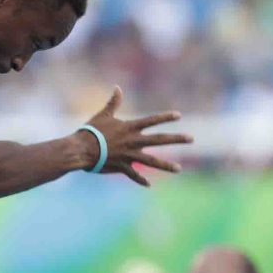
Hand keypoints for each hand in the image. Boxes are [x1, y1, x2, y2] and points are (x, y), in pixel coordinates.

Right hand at [75, 86, 189, 186]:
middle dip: (176, 139)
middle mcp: (133, 141)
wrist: (81, 149)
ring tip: (179, 169)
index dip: (165, 117)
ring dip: (166, 165)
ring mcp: (129, 155)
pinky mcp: (121, 166)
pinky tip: (148, 185)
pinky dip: (140, 180)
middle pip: (159, 139)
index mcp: (130, 128)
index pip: (151, 121)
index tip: (178, 116)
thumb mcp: (104, 114)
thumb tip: (117, 87)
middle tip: (191, 138)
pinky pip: (133, 174)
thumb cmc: (91, 130)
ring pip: (151, 161)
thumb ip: (114, 102)